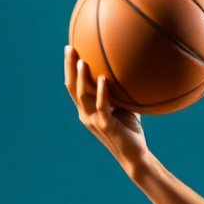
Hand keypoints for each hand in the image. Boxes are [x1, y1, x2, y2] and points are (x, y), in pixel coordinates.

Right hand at [64, 46, 148, 172]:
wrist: (135, 154)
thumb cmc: (130, 130)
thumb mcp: (124, 107)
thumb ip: (121, 92)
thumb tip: (131, 72)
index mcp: (87, 109)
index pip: (73, 86)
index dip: (69, 69)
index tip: (70, 49)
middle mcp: (85, 114)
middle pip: (72, 87)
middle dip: (69, 67)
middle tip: (69, 48)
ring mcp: (94, 120)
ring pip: (82, 96)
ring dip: (81, 78)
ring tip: (81, 61)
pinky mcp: (106, 125)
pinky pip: (102, 106)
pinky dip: (101, 92)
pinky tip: (102, 79)